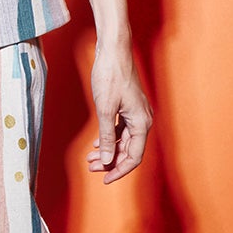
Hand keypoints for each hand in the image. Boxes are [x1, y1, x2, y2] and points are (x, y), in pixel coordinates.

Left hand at [87, 47, 152, 182]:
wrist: (113, 51)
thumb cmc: (110, 77)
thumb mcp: (105, 110)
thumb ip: (108, 137)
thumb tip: (108, 161)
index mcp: (142, 123)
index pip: (133, 157)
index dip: (119, 171)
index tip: (104, 180)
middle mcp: (143, 120)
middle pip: (128, 150)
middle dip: (110, 162)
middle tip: (90, 167)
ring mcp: (136, 113)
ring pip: (123, 140)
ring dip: (108, 151)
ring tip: (90, 159)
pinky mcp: (128, 107)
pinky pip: (121, 129)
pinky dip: (109, 138)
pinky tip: (97, 144)